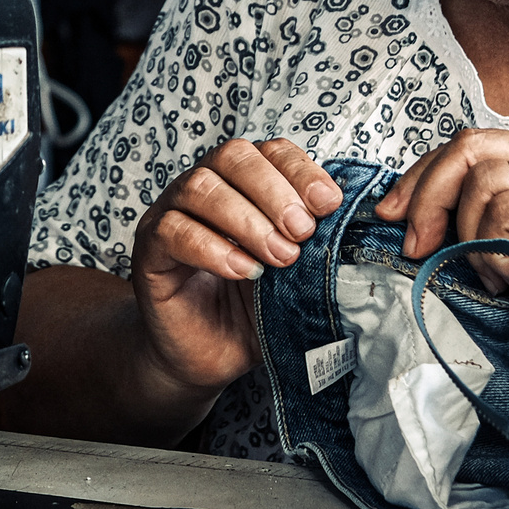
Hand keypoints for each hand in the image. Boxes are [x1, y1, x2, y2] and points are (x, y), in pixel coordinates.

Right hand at [128, 138, 343, 398]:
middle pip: (233, 156)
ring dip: (247, 220)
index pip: (270, 151)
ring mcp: (171, 214)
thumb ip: (316, 250)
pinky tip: (243, 271)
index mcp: (242, 184)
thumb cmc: (251, 311)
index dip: (301, 170)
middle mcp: (204, 188)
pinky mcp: (150, 250)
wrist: (206, 358)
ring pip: (201, 187)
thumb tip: (358, 232)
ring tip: (279, 257)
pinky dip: (213, 248)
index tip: (329, 204)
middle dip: (274, 191)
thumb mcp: (294, 276)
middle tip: (303, 233)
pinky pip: (174, 231)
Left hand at [375, 129, 508, 317]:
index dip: (423, 175)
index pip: (469, 143)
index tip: (393, 213)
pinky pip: (506, 213)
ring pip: (482, 180)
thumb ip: (477, 218)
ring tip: (494, 275)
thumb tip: (406, 216)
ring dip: (470, 237)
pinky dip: (494, 250)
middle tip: (416, 246)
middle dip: (427, 196)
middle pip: (469, 146)